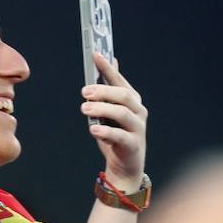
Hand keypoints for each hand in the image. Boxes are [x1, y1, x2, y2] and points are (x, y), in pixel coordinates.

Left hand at [81, 53, 146, 192]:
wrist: (124, 168)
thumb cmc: (114, 136)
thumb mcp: (109, 112)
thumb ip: (108, 90)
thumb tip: (110, 61)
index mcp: (132, 101)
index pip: (120, 80)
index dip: (108, 68)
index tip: (95, 55)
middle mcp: (138, 112)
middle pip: (123, 95)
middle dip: (103, 90)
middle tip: (84, 91)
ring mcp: (138, 128)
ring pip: (122, 113)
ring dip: (102, 109)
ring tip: (84, 108)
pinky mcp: (133, 145)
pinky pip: (120, 136)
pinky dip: (106, 132)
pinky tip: (93, 130)